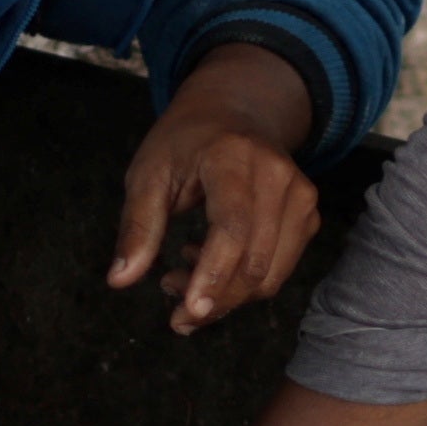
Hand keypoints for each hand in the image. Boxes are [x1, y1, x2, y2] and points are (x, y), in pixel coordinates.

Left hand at [110, 48, 324, 335]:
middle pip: (254, 262)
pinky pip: (278, 270)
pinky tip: (211, 263)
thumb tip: (119, 280)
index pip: (231, 229)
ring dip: (226, 297)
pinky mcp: (307, 215)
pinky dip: (244, 284)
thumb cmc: (184, 143)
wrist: (235, 112)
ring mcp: (300, 196)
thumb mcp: (148, 174)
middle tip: (173, 308)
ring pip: (270, 276)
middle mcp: (277, 176)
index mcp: (234, 158)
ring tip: (183, 278)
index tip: (189, 313)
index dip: (212, 276)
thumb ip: (138, 227)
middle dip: (213, 300)